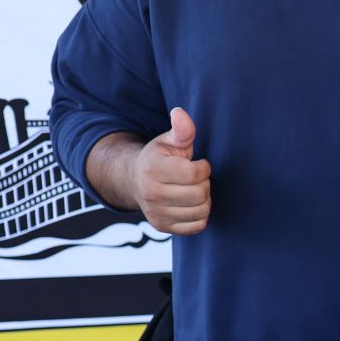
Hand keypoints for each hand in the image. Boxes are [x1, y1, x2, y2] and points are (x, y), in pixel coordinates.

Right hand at [132, 107, 210, 234]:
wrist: (135, 181)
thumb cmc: (158, 158)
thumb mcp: (168, 141)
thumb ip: (181, 129)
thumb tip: (180, 113)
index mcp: (153, 169)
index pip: (194, 174)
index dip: (203, 168)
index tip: (197, 163)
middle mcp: (151, 194)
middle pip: (200, 194)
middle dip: (204, 183)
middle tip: (195, 178)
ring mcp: (156, 213)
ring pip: (201, 211)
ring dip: (204, 199)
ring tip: (193, 189)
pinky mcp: (163, 227)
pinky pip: (197, 227)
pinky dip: (200, 216)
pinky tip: (191, 204)